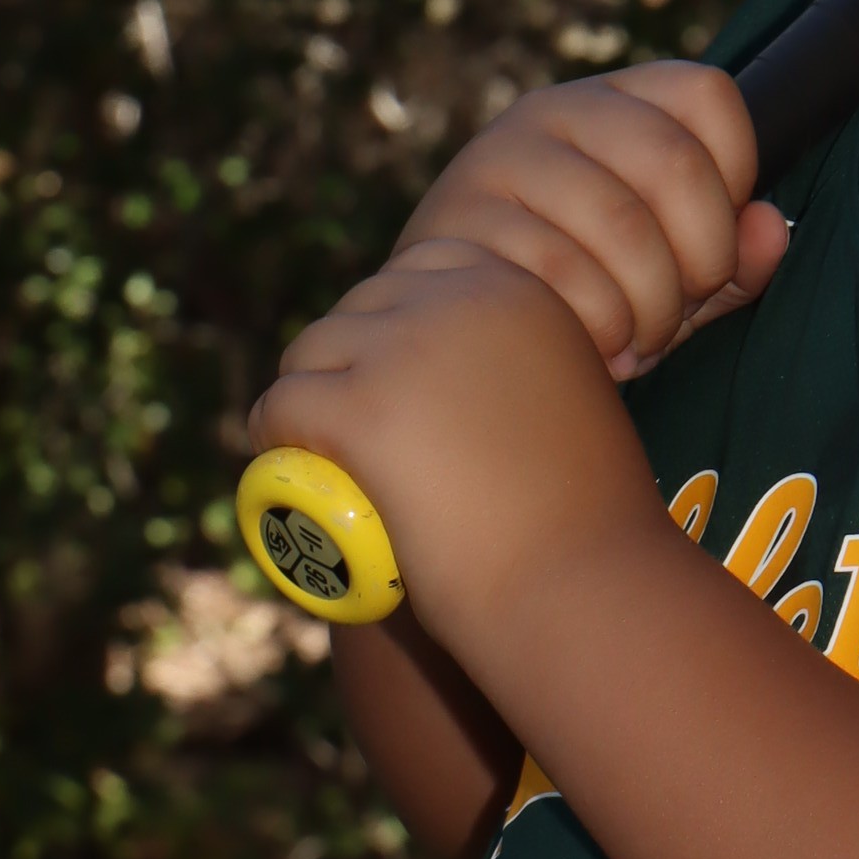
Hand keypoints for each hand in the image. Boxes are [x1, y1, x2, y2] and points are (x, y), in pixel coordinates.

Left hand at [249, 234, 659, 645]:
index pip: (425, 270)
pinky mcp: (360, 407)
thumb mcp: (567, 410)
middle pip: (361, 306)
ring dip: (307, 396)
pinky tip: (280, 461)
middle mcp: (463, 300)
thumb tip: (453, 386)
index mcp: (520, 292)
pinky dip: (273, 434)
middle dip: (345, 359)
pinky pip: (285, 404)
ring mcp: (406, 349)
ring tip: (316, 451)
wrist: (584, 588)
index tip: (396, 380)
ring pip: (313, 352)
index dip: (395, 322)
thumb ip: (521, 375)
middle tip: (348, 427)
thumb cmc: (586, 526)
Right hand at [394, 61, 787, 379]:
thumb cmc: (584, 292)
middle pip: (675, 163)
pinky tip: (600, 348)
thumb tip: (769, 227)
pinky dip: (602, 326)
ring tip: (642, 341)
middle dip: (702, 259)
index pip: (707, 96)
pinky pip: (564, 274)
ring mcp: (500, 158)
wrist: (453, 328)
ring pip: (622, 224)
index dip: (736, 174)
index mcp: (615, 101)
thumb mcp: (673, 272)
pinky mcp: (461, 219)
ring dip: (653, 307)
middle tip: (685, 309)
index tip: (714, 239)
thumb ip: (733, 255)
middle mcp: (554, 110)